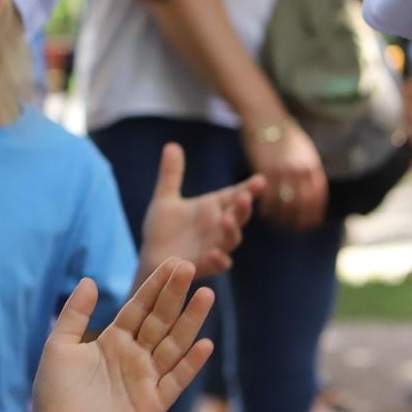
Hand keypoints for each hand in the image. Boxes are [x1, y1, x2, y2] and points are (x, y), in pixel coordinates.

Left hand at [25, 260, 213, 411]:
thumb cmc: (54, 391)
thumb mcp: (60, 345)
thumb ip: (75, 314)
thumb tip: (89, 279)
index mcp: (114, 340)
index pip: (139, 307)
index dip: (155, 286)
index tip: (172, 262)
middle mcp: (135, 356)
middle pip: (160, 320)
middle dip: (174, 294)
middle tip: (189, 266)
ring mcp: (146, 379)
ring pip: (174, 344)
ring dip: (190, 321)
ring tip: (205, 295)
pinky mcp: (153, 404)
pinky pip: (175, 380)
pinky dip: (190, 363)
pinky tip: (204, 343)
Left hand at [141, 143, 263, 277]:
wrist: (151, 257)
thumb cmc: (163, 228)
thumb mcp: (165, 199)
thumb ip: (171, 175)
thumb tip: (171, 145)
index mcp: (212, 208)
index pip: (234, 195)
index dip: (248, 189)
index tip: (260, 180)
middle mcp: (217, 227)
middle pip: (237, 216)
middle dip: (242, 208)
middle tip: (244, 198)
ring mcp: (213, 247)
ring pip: (230, 240)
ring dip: (231, 232)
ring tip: (227, 222)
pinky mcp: (202, 265)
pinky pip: (215, 264)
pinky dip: (218, 260)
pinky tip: (216, 254)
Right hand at [243, 122, 327, 230]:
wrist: (265, 118)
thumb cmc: (283, 134)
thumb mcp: (303, 151)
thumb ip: (308, 169)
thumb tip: (313, 187)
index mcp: (313, 167)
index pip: (318, 199)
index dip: (313, 214)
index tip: (308, 225)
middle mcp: (301, 171)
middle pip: (303, 205)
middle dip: (298, 221)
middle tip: (291, 229)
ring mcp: (284, 172)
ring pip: (285, 205)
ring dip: (281, 218)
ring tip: (276, 223)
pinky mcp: (266, 172)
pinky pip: (269, 198)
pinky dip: (267, 210)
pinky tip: (263, 213)